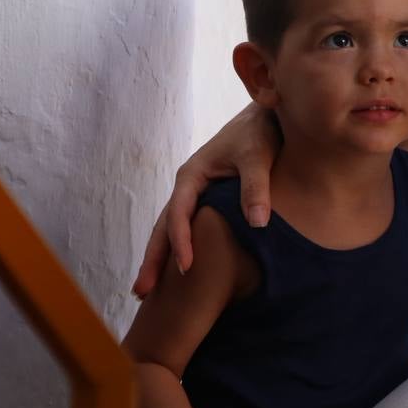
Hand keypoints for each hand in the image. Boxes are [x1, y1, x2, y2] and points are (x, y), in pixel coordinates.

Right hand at [133, 103, 279, 295]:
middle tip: (141, 293)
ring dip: (160, 259)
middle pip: (163, 227)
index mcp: (192, 175)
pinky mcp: (207, 201)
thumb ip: (256, 187)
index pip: (178, 215)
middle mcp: (187, 187)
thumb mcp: (258, 156)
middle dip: (152, 260)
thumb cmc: (260, 132)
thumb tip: (259, 223)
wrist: (266, 114)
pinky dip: (178, 250)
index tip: (186, 270)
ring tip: (148, 292)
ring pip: (170, 230)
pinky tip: (178, 272)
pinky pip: (187, 229)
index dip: (180, 243)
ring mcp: (194, 195)